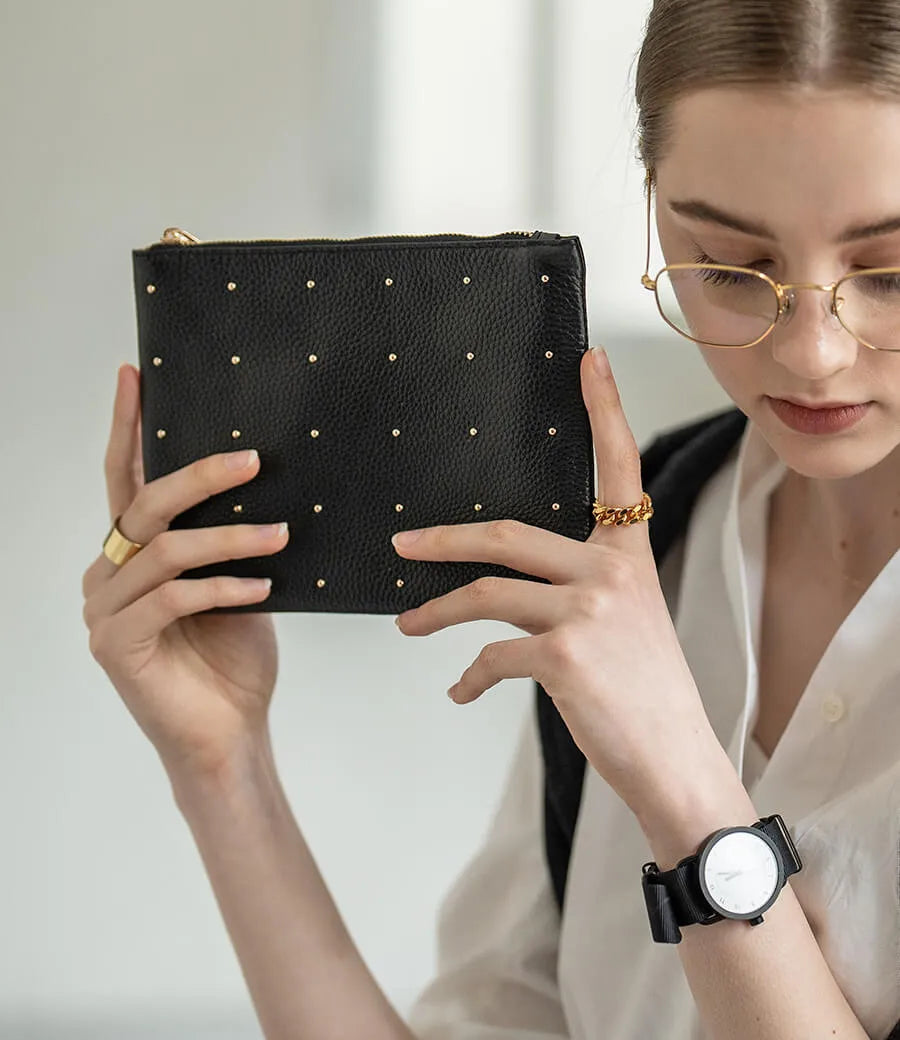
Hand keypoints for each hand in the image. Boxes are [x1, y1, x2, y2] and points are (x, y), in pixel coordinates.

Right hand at [81, 364, 289, 781]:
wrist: (229, 734)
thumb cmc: (232, 657)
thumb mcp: (237, 581)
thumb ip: (229, 538)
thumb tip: (264, 479)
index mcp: (130, 554)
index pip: (125, 480)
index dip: (127, 427)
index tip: (135, 376)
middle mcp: (107, 574)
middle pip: (143, 505)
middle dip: (201, 476)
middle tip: (254, 460)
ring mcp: (105, 611)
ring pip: (166, 549)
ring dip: (231, 538)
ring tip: (282, 535)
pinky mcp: (117, 645)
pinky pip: (174, 597)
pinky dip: (223, 587)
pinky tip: (260, 588)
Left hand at [391, 346, 719, 814]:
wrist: (676, 760)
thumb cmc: (645, 694)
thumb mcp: (626, 623)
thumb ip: (580, 589)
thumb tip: (502, 586)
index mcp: (628, 555)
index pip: (619, 466)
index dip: (604, 408)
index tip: (590, 360)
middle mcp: (610, 571)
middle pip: (507, 533)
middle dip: (444, 539)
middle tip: (401, 541)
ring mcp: (588, 610)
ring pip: (485, 592)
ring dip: (435, 611)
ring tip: (408, 623)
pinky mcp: (563, 654)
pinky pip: (491, 655)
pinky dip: (469, 678)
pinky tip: (460, 692)